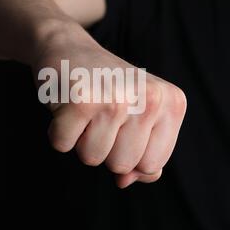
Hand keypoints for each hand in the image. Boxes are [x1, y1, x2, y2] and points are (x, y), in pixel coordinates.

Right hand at [32, 21, 186, 187]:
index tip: (122, 124)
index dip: (131, 153)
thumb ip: (145, 154)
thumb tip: (126, 181)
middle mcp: (149, 99)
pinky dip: (58, 131)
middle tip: (99, 114)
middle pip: (122, 165)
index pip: (153, 165)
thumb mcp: (138, 116)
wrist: (69, 47)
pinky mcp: (80, 100)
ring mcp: (114, 98)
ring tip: (85, 109)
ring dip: (81, 139)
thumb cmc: (106, 88)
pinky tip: (66, 105)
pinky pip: (63, 145)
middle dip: (105, 147)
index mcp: (170, 103)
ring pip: (92, 158)